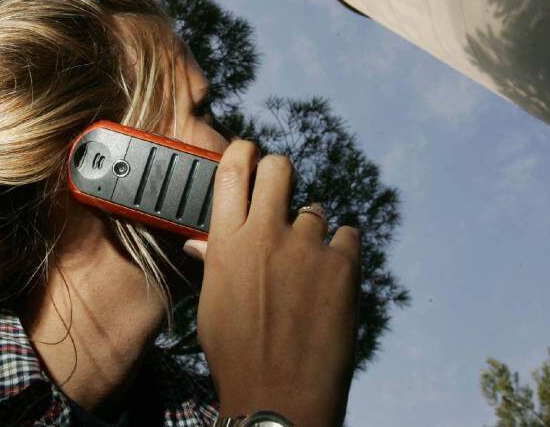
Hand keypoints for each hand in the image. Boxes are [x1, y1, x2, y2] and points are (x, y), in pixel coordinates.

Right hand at [183, 140, 360, 426]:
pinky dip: (342, 252)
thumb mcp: (212, 304)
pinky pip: (348, 235)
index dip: (243, 152)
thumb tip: (200, 242)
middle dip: (281, 174)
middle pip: (279, 167)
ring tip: (306, 270)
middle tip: (281, 196)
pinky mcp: (343, 265)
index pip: (233, 169)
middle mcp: (265, 233)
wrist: (279, 397)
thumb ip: (213, 262)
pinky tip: (331, 279)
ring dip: (311, 232)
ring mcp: (307, 246)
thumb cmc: (236, 354)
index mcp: (225, 241)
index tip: (249, 154)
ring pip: (315, 211)